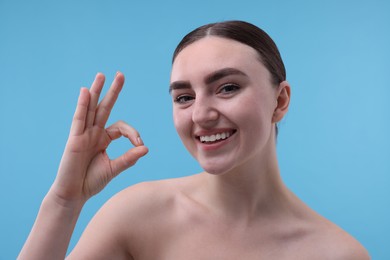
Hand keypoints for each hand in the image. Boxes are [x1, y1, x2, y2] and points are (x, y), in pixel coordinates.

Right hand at [50, 72, 147, 203]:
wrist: (74, 193)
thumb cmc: (91, 181)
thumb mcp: (114, 168)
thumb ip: (129, 158)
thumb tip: (146, 148)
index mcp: (103, 139)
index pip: (121, 127)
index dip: (132, 132)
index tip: (139, 143)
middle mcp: (93, 133)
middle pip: (104, 107)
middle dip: (112, 92)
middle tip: (120, 75)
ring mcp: (83, 134)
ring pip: (90, 108)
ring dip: (96, 91)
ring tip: (101, 75)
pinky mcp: (74, 138)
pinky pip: (78, 119)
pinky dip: (81, 105)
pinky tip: (85, 91)